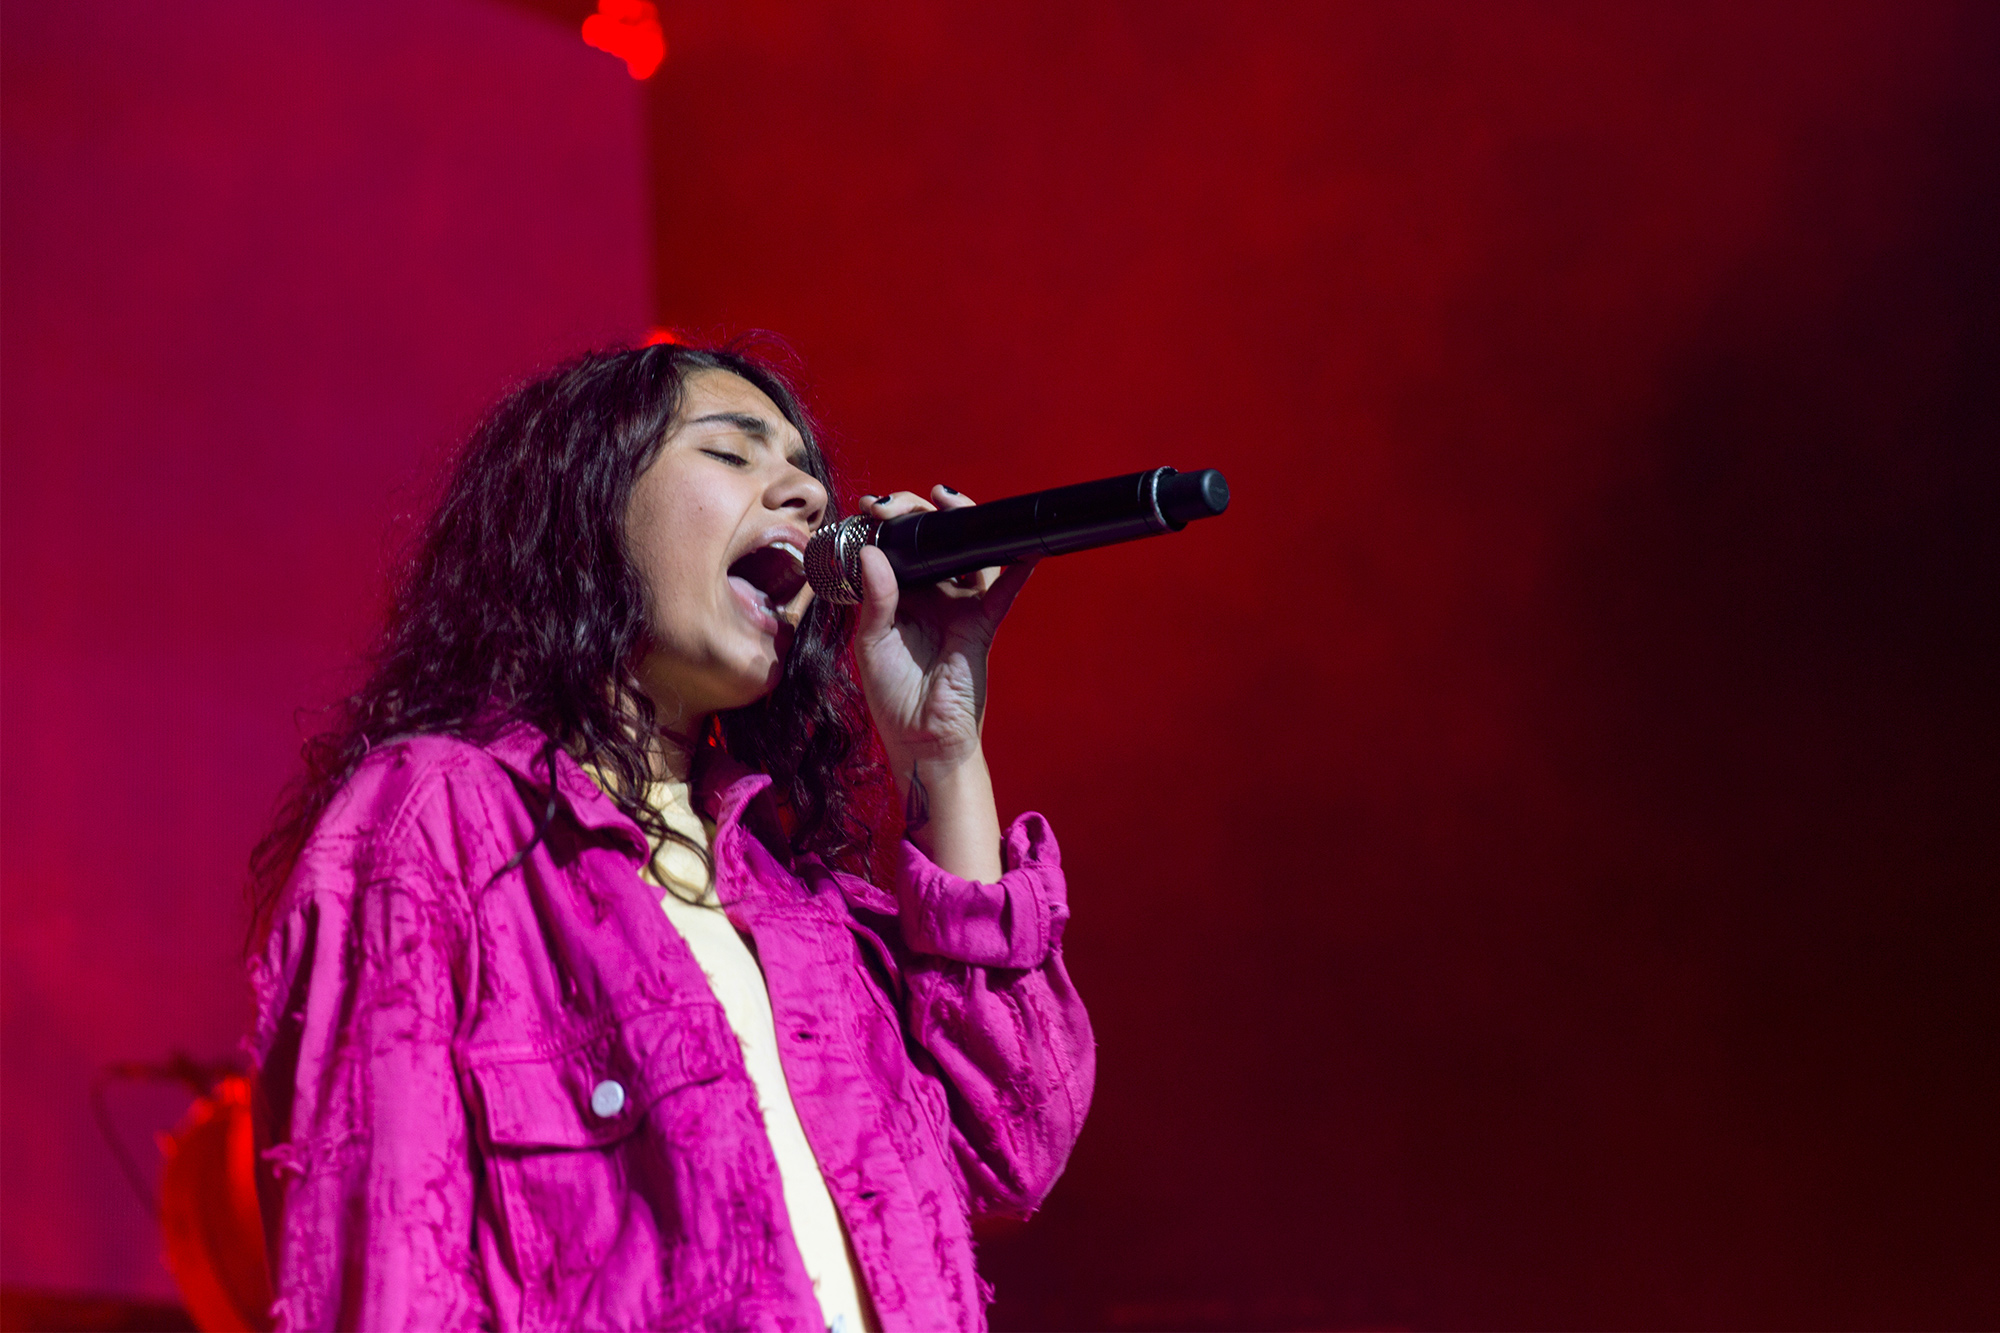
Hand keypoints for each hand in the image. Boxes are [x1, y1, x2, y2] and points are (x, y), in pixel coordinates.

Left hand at [850, 486, 1034, 878]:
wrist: (923, 740)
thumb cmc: (893, 698)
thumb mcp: (871, 644)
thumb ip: (875, 599)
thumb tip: (872, 554)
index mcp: (896, 599)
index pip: (894, 550)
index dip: (886, 525)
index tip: (870, 508)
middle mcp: (929, 597)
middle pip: (931, 544)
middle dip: (918, 515)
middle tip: (899, 503)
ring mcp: (958, 608)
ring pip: (966, 556)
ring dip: (961, 525)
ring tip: (948, 501)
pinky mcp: (982, 624)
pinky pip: (1003, 590)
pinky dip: (1016, 568)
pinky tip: (1022, 547)